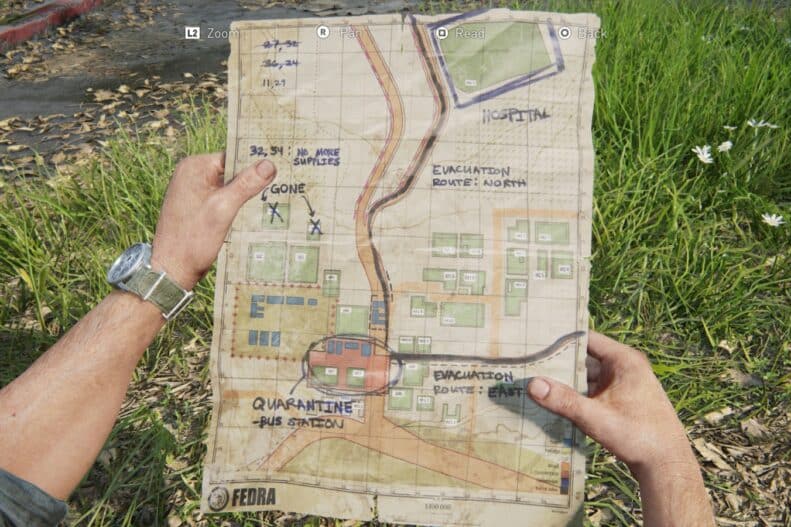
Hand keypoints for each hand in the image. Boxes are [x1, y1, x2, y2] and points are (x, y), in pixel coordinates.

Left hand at [151, 153, 275, 288]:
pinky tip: (252, 213)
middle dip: (252, 180)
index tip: (279, 168)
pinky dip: (236, 204)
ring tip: (271, 199)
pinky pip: (221, 198)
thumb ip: (246, 184)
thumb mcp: (224, 209)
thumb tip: (269, 164)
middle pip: (231, 170)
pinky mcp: (196, 206)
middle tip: (281, 185)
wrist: (172, 270)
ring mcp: (192, 190)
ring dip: (245, 194)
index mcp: (194, 167)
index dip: (255, 164)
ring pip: (228, 186)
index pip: (233, 156)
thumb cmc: (193, 240)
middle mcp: (190, 174)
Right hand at [527, 331, 695, 476]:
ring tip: (534, 383)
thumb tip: (533, 384)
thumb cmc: (638, 436)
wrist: (666, 464)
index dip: (560, 339)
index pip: (586, 338)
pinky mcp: (620, 401)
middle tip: (528, 364)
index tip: (535, 340)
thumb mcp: (595, 417)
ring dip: (565, 383)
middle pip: (583, 359)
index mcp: (623, 360)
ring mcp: (622, 385)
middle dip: (558, 364)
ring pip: (586, 378)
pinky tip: (554, 402)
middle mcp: (624, 368)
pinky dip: (575, 396)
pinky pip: (592, 392)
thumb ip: (564, 400)